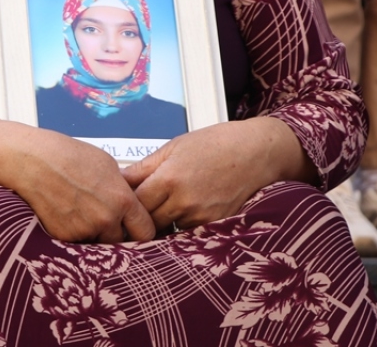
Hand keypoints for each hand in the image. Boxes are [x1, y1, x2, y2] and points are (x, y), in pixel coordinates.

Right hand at [0, 120, 154, 242]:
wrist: (32, 160)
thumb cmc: (67, 156)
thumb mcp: (107, 165)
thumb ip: (123, 189)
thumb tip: (131, 202)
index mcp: (123, 200)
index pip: (146, 232)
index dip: (141, 231)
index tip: (135, 229)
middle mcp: (106, 219)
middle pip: (122, 242)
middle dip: (115, 233)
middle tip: (103, 219)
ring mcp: (84, 230)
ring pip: (97, 243)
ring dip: (93, 234)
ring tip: (79, 211)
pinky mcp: (64, 237)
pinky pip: (76, 242)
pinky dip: (73, 232)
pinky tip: (64, 213)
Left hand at [121, 117, 314, 231]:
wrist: (257, 152)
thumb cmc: (216, 144)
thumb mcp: (174, 147)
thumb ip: (144, 168)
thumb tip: (119, 179)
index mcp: (169, 179)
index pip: (135, 205)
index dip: (126, 205)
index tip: (122, 202)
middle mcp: (184, 202)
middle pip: (149, 222)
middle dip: (141, 218)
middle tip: (136, 211)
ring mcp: (202, 217)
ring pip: (168, 230)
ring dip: (161, 224)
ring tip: (162, 210)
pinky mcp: (216, 225)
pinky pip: (189, 232)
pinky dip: (182, 226)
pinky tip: (183, 213)